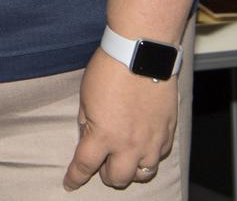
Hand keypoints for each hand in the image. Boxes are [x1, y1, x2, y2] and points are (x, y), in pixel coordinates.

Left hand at [63, 48, 177, 190]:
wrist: (142, 53)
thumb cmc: (110, 68)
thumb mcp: (86, 95)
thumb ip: (87, 121)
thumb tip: (88, 134)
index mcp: (103, 136)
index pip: (85, 166)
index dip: (75, 178)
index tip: (70, 184)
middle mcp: (128, 145)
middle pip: (117, 178)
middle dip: (106, 175)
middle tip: (102, 164)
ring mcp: (151, 141)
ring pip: (142, 174)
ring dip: (130, 170)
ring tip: (124, 158)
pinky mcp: (167, 133)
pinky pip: (159, 156)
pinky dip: (148, 155)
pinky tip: (143, 145)